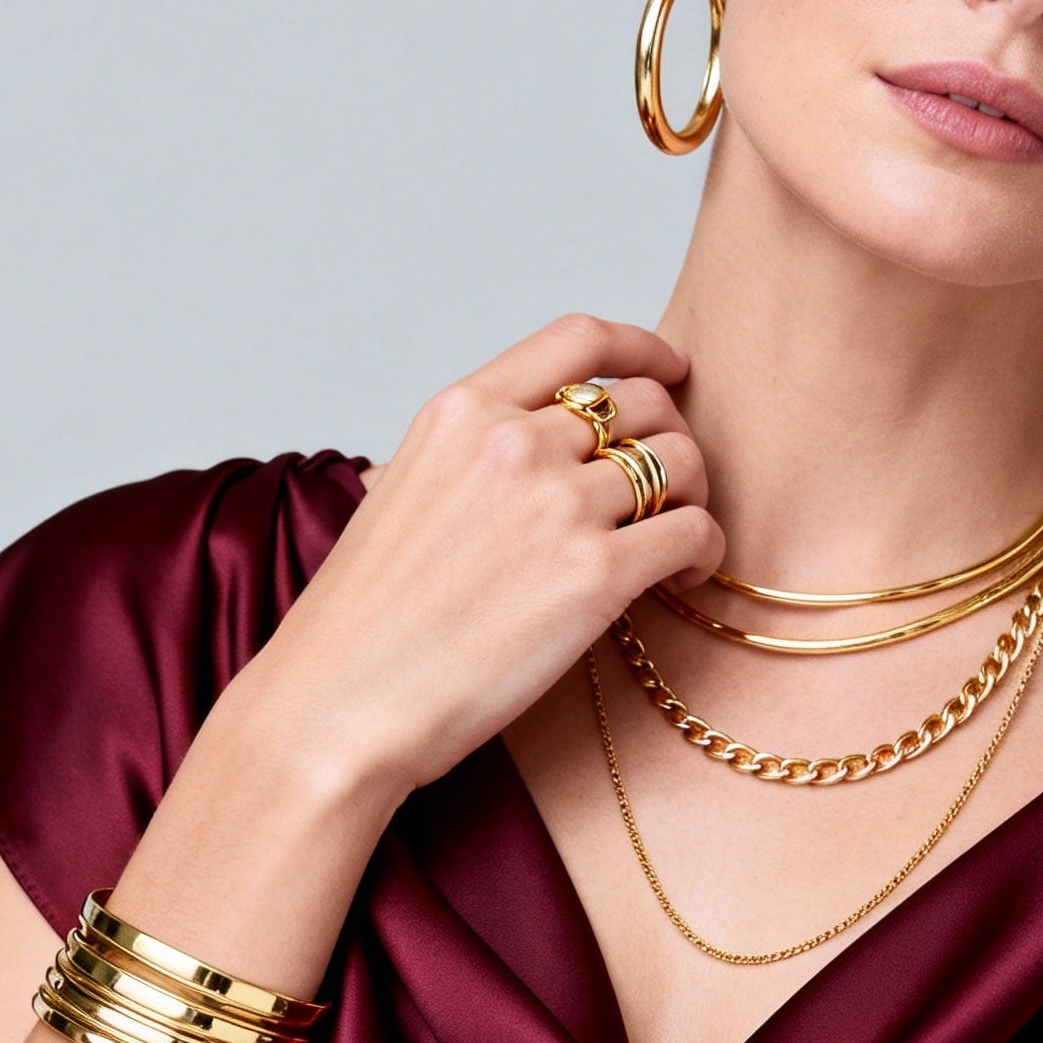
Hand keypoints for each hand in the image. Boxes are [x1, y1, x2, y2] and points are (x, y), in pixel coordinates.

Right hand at [237, 313, 722, 793]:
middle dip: (671, 437)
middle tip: (669, 485)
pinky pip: (693, 532)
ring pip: (679, 462)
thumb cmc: (363, 619)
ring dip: (692, 496)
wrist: (338, 702)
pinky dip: (704, 552)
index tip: (669, 371)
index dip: (642, 349)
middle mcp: (511, 441)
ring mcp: (556, 504)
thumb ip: (468, 456)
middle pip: (645, 402)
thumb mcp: (400, 492)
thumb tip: (528, 456)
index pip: (579, 340)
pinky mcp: (594, 574)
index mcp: (460, 411)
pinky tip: (684, 578)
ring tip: (674, 537)